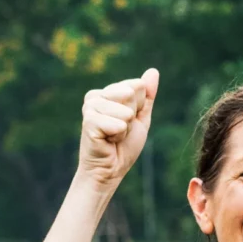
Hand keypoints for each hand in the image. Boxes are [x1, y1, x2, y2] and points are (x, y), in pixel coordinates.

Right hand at [77, 69, 157, 193]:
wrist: (110, 170)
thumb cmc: (123, 147)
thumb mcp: (141, 118)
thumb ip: (147, 96)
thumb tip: (153, 71)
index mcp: (108, 92)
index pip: (138, 85)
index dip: (139, 107)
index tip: (127, 122)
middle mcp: (96, 95)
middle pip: (131, 93)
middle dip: (132, 116)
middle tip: (120, 131)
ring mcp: (90, 107)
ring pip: (126, 109)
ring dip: (125, 128)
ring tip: (113, 137)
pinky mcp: (89, 121)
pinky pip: (118, 124)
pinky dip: (118, 136)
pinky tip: (108, 141)